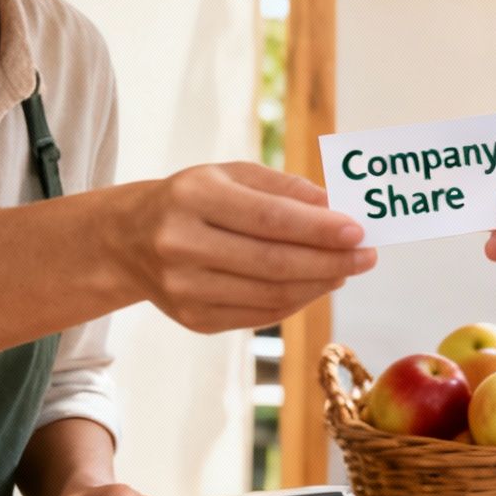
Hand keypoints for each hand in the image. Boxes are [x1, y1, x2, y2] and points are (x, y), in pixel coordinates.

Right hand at [113, 162, 376, 332]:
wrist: (127, 240)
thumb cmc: (192, 199)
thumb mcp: (230, 175)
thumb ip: (283, 188)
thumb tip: (337, 207)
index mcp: (193, 196)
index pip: (268, 218)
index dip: (319, 228)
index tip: (360, 230)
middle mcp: (181, 244)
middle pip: (273, 262)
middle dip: (330, 260)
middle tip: (368, 255)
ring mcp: (184, 288)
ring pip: (270, 294)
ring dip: (319, 284)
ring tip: (347, 268)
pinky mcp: (193, 320)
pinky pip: (258, 314)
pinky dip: (296, 301)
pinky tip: (317, 284)